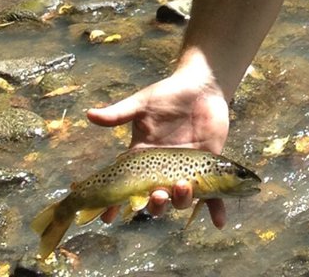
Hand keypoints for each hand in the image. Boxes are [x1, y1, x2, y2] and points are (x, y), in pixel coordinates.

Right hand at [87, 67, 229, 226]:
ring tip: (183, 185)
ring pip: (180, 200)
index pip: (127, 184)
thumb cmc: (168, 94)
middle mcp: (163, 171)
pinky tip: (219, 221)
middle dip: (154, 204)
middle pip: (155, 198)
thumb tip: (88, 115)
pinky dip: (216, 210)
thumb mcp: (142, 104)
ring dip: (181, 201)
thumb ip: (118, 114)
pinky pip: (212, 196)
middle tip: (157, 195)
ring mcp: (185, 172)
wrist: (201, 86)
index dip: (116, 203)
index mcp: (144, 158)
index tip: (106, 216)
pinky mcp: (207, 170)